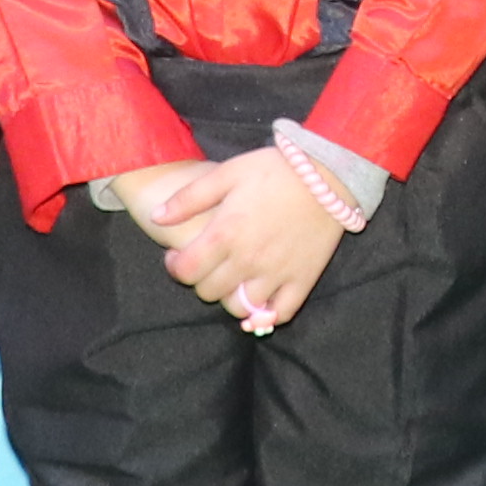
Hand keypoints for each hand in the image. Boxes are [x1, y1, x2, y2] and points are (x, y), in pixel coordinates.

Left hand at [159, 152, 345, 332]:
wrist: (329, 174)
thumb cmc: (275, 169)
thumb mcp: (227, 173)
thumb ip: (189, 198)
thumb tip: (156, 217)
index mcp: (225, 234)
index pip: (185, 272)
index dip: (174, 267)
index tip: (178, 256)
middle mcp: (248, 260)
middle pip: (208, 292)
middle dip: (200, 279)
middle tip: (207, 264)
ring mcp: (276, 274)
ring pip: (239, 308)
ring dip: (229, 298)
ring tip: (232, 281)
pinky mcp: (302, 280)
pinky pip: (280, 314)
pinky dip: (266, 316)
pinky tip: (259, 304)